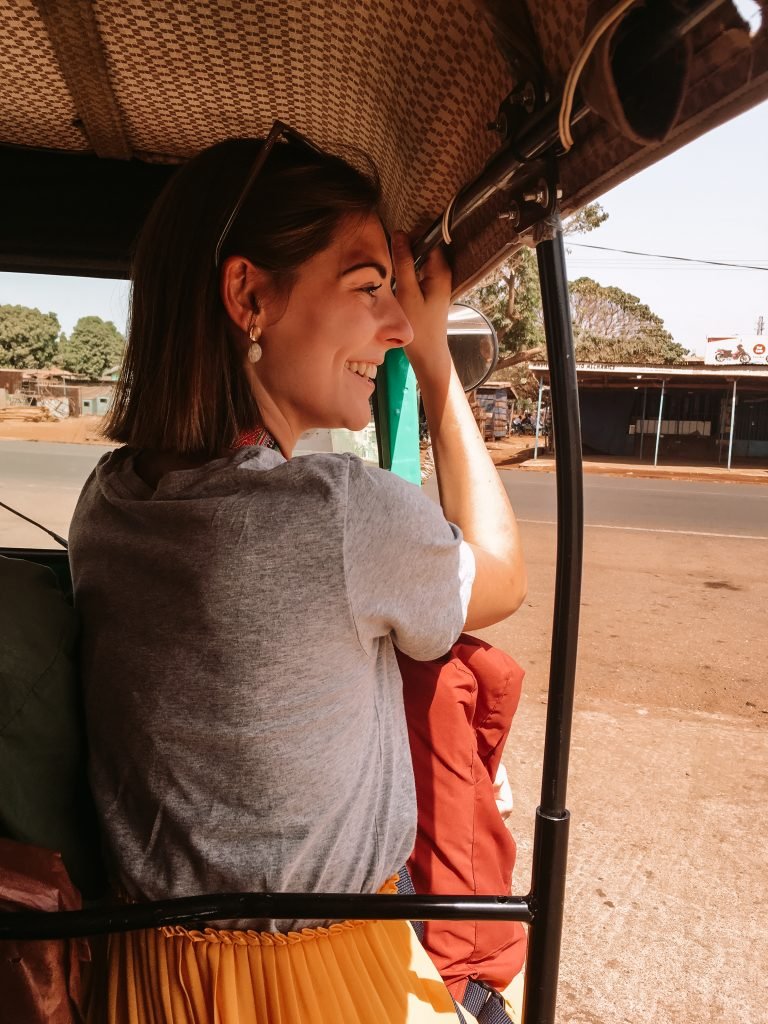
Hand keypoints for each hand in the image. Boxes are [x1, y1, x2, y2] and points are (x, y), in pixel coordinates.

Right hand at [390, 231, 452, 380]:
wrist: (428, 353)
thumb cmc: (419, 326)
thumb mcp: (407, 292)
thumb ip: (403, 263)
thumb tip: (399, 233)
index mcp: (441, 271)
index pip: (429, 239)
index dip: (412, 235)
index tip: (393, 238)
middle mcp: (443, 273)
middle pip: (425, 247)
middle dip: (408, 245)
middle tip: (389, 250)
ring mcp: (437, 281)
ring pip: (421, 259)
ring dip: (406, 257)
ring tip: (390, 260)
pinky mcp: (431, 290)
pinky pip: (419, 270)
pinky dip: (408, 269)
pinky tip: (396, 275)